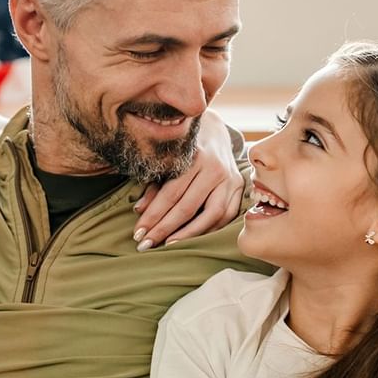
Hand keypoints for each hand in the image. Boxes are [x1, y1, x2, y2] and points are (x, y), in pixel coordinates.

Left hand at [134, 110, 243, 248]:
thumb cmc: (184, 147)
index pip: (170, 194)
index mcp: (193, 156)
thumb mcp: (166, 160)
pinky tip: (192, 238)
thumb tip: (139, 211)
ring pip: (211, 215)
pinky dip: (209, 229)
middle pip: (188, 207)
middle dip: (165, 229)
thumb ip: (154, 185)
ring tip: (169, 245)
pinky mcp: (239, 186)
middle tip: (147, 245)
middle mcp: (215, 167)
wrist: (214, 131)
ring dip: (188, 234)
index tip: (138, 234)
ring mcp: (230, 178)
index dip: (153, 216)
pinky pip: (226, 215)